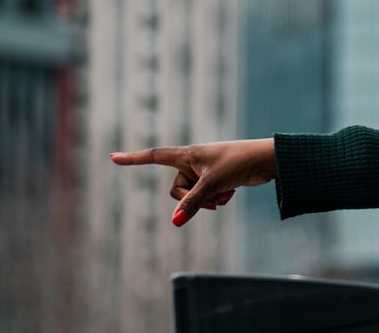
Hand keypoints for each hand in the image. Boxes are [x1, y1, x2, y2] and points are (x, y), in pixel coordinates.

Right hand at [111, 139, 276, 226]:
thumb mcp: (212, 184)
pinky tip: (232, 192)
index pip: (154, 156)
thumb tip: (175, 223)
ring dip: (208, 200)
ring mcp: (203, 172)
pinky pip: (206, 197)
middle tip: (212, 194)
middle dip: (192, 199)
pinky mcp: (215, 180)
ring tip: (226, 192)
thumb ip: (192, 204)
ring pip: (193, 197)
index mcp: (187, 154)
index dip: (133, 159)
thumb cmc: (238, 163)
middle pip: (176, 190)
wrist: (266, 160)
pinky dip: (217, 199)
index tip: (113, 158)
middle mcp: (192, 162)